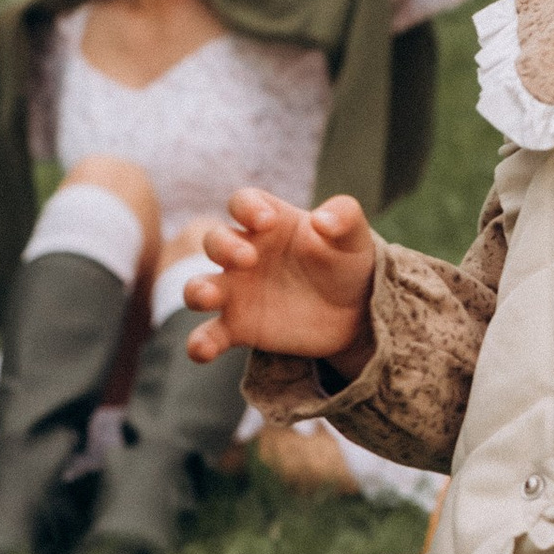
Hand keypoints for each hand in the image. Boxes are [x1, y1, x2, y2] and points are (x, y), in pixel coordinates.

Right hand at [183, 188, 377, 366]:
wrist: (355, 313)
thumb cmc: (348, 263)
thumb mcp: (354, 238)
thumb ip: (344, 218)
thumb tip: (322, 220)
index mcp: (270, 223)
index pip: (243, 203)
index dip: (247, 207)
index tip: (266, 221)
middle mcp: (245, 253)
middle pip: (214, 240)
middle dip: (223, 246)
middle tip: (248, 259)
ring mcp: (238, 292)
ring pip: (199, 286)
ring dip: (198, 291)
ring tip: (210, 297)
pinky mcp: (239, 328)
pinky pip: (209, 335)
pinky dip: (200, 343)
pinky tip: (202, 350)